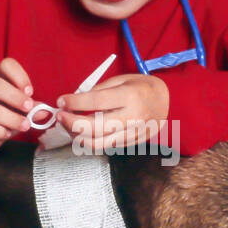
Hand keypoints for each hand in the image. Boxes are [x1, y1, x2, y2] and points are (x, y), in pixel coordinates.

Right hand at [0, 57, 34, 161]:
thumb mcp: (17, 109)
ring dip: (9, 118)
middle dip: (14, 97)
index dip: (19, 76)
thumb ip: (30, 109)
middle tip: (28, 108)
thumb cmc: (1, 117)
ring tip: (24, 125)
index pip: (5, 65)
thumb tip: (44, 111)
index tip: (30, 92)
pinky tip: (7, 134)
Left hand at [54, 73, 169, 150]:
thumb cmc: (141, 87)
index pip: (96, 102)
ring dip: (78, 136)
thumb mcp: (121, 80)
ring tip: (68, 126)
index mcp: (130, 96)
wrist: (167, 101)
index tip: (61, 101)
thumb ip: (99, 90)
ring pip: (99, 143)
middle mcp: (133, 117)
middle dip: (72, 123)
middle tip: (60, 116)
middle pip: (95, 128)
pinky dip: (91, 141)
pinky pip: (106, 147)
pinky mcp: (132, 143)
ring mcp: (133, 134)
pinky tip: (83, 133)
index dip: (75, 102)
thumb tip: (75, 101)